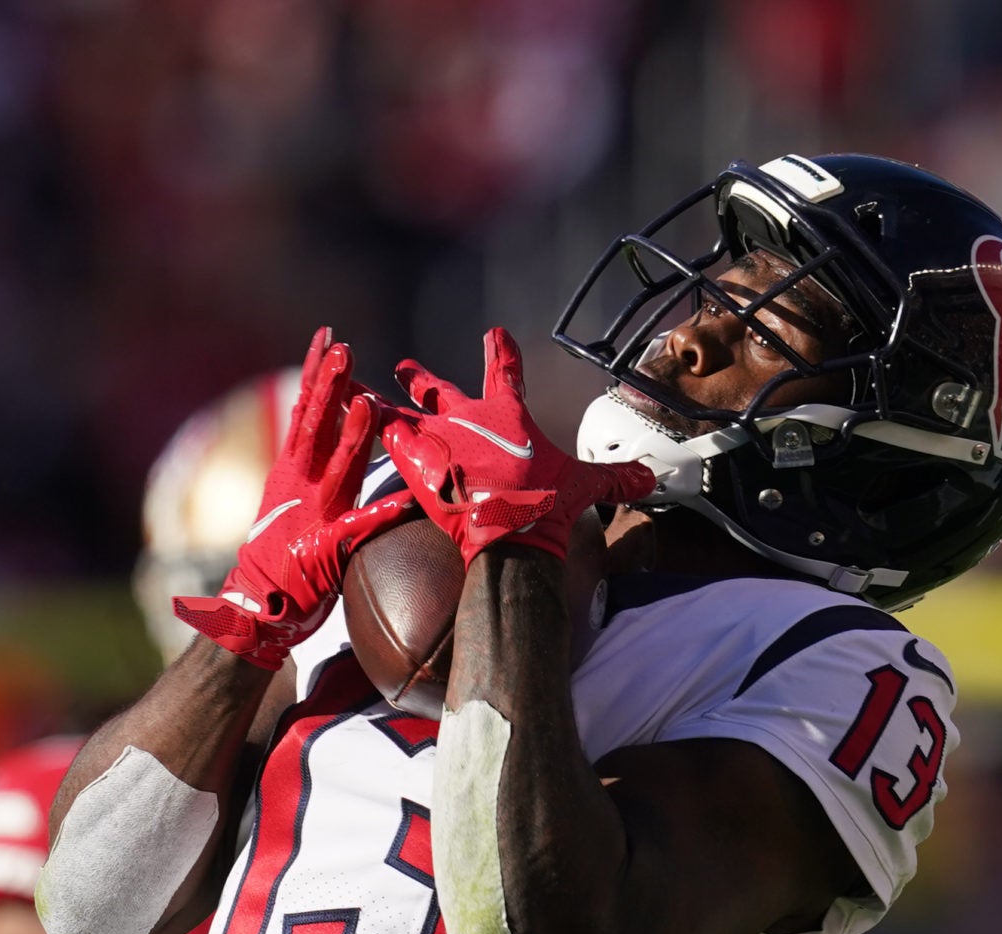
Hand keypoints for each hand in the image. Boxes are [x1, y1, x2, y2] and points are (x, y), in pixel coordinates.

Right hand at [175, 328, 382, 664]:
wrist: (256, 607)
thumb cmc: (283, 555)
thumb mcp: (294, 500)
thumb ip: (314, 465)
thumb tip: (330, 427)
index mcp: (292, 469)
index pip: (305, 411)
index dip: (316, 374)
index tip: (328, 335)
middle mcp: (299, 484)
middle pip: (315, 426)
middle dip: (329, 386)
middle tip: (344, 347)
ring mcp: (310, 514)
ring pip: (334, 467)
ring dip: (350, 436)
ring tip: (367, 401)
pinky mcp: (322, 549)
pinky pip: (355, 531)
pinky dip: (375, 516)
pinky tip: (398, 505)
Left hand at [378, 327, 654, 562]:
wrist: (508, 533)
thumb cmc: (544, 504)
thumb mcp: (583, 487)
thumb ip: (614, 478)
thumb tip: (649, 478)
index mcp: (507, 415)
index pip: (506, 372)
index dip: (502, 351)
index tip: (495, 333)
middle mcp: (467, 419)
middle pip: (440, 391)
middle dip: (422, 379)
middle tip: (405, 367)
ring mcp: (437, 440)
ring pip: (398, 416)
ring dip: (379, 405)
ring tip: (355, 394)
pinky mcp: (414, 466)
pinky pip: (385, 446)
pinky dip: (370, 438)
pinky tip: (352, 430)